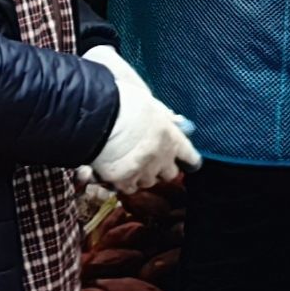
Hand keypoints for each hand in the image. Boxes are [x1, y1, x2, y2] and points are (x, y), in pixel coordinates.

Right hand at [86, 45, 200, 190]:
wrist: (99, 116)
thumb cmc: (124, 102)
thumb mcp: (151, 105)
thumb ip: (164, 118)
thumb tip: (173, 120)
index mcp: (172, 138)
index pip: (191, 157)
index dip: (189, 160)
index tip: (188, 162)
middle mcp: (161, 158)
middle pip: (170, 174)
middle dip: (162, 168)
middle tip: (151, 159)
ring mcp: (143, 171)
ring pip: (148, 182)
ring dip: (142, 175)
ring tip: (129, 163)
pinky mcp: (123, 180)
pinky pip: (128, 188)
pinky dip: (123, 182)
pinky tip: (115, 172)